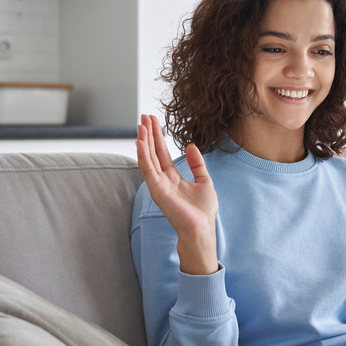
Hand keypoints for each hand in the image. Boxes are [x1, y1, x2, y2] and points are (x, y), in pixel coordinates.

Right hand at [136, 114, 218, 274]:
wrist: (202, 228)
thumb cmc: (203, 211)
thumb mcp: (204, 181)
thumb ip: (197, 164)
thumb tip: (191, 146)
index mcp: (173, 177)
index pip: (162, 153)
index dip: (158, 137)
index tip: (154, 121)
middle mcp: (163, 180)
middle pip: (153, 152)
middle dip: (148, 134)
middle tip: (143, 116)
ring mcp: (158, 185)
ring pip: (147, 158)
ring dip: (143, 141)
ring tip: (141, 124)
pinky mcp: (157, 191)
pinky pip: (147, 170)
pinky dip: (143, 155)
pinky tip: (140, 142)